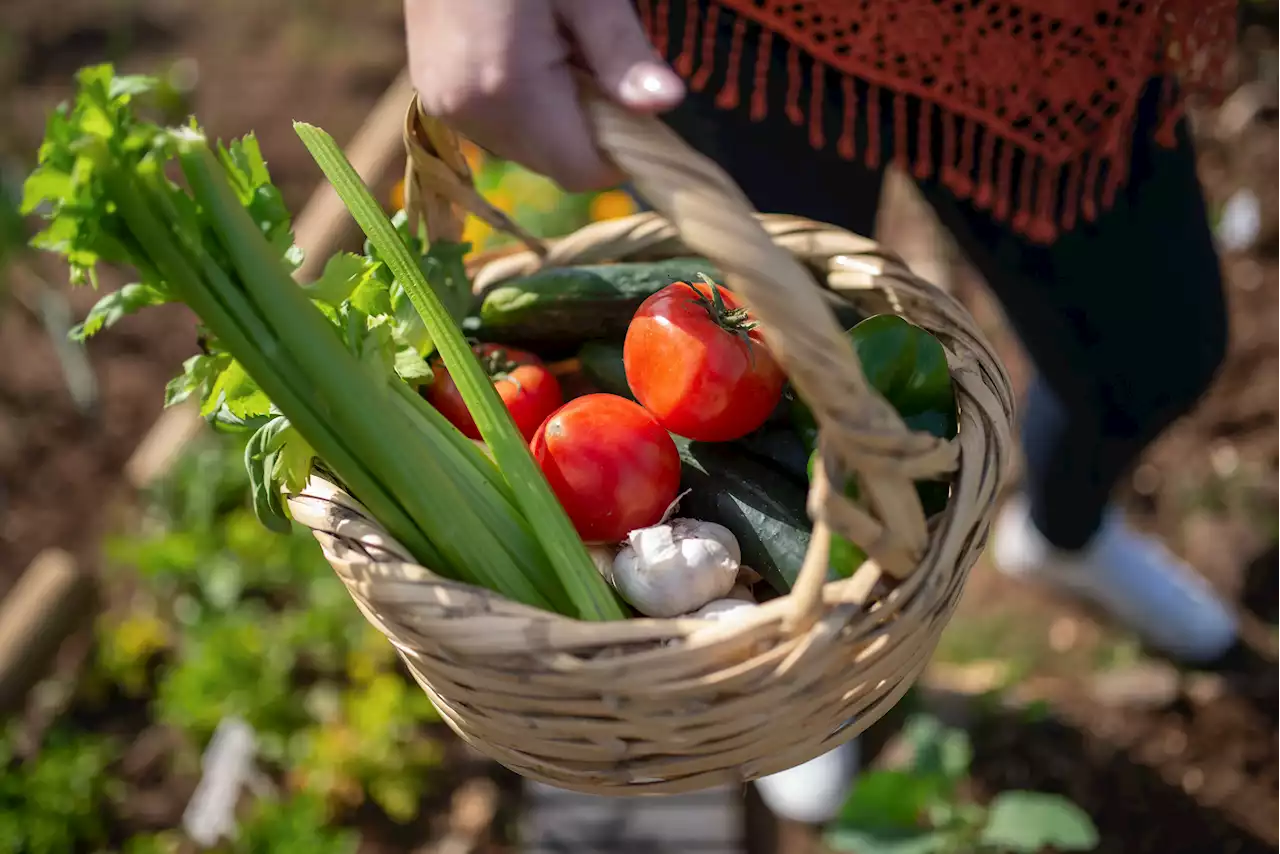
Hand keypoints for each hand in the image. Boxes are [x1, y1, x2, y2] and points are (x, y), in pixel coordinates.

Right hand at [405, 0, 684, 191]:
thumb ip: (621, 52)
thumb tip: (667, 103)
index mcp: (507, 90)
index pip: (581, 169)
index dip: (620, 151)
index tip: (638, 108)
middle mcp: (469, 113)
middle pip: (554, 163)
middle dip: (588, 128)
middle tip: (593, 57)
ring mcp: (443, 105)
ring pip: (527, 148)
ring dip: (556, 116)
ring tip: (557, 46)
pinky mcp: (433, 93)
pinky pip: (497, 125)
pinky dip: (525, 105)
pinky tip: (527, 50)